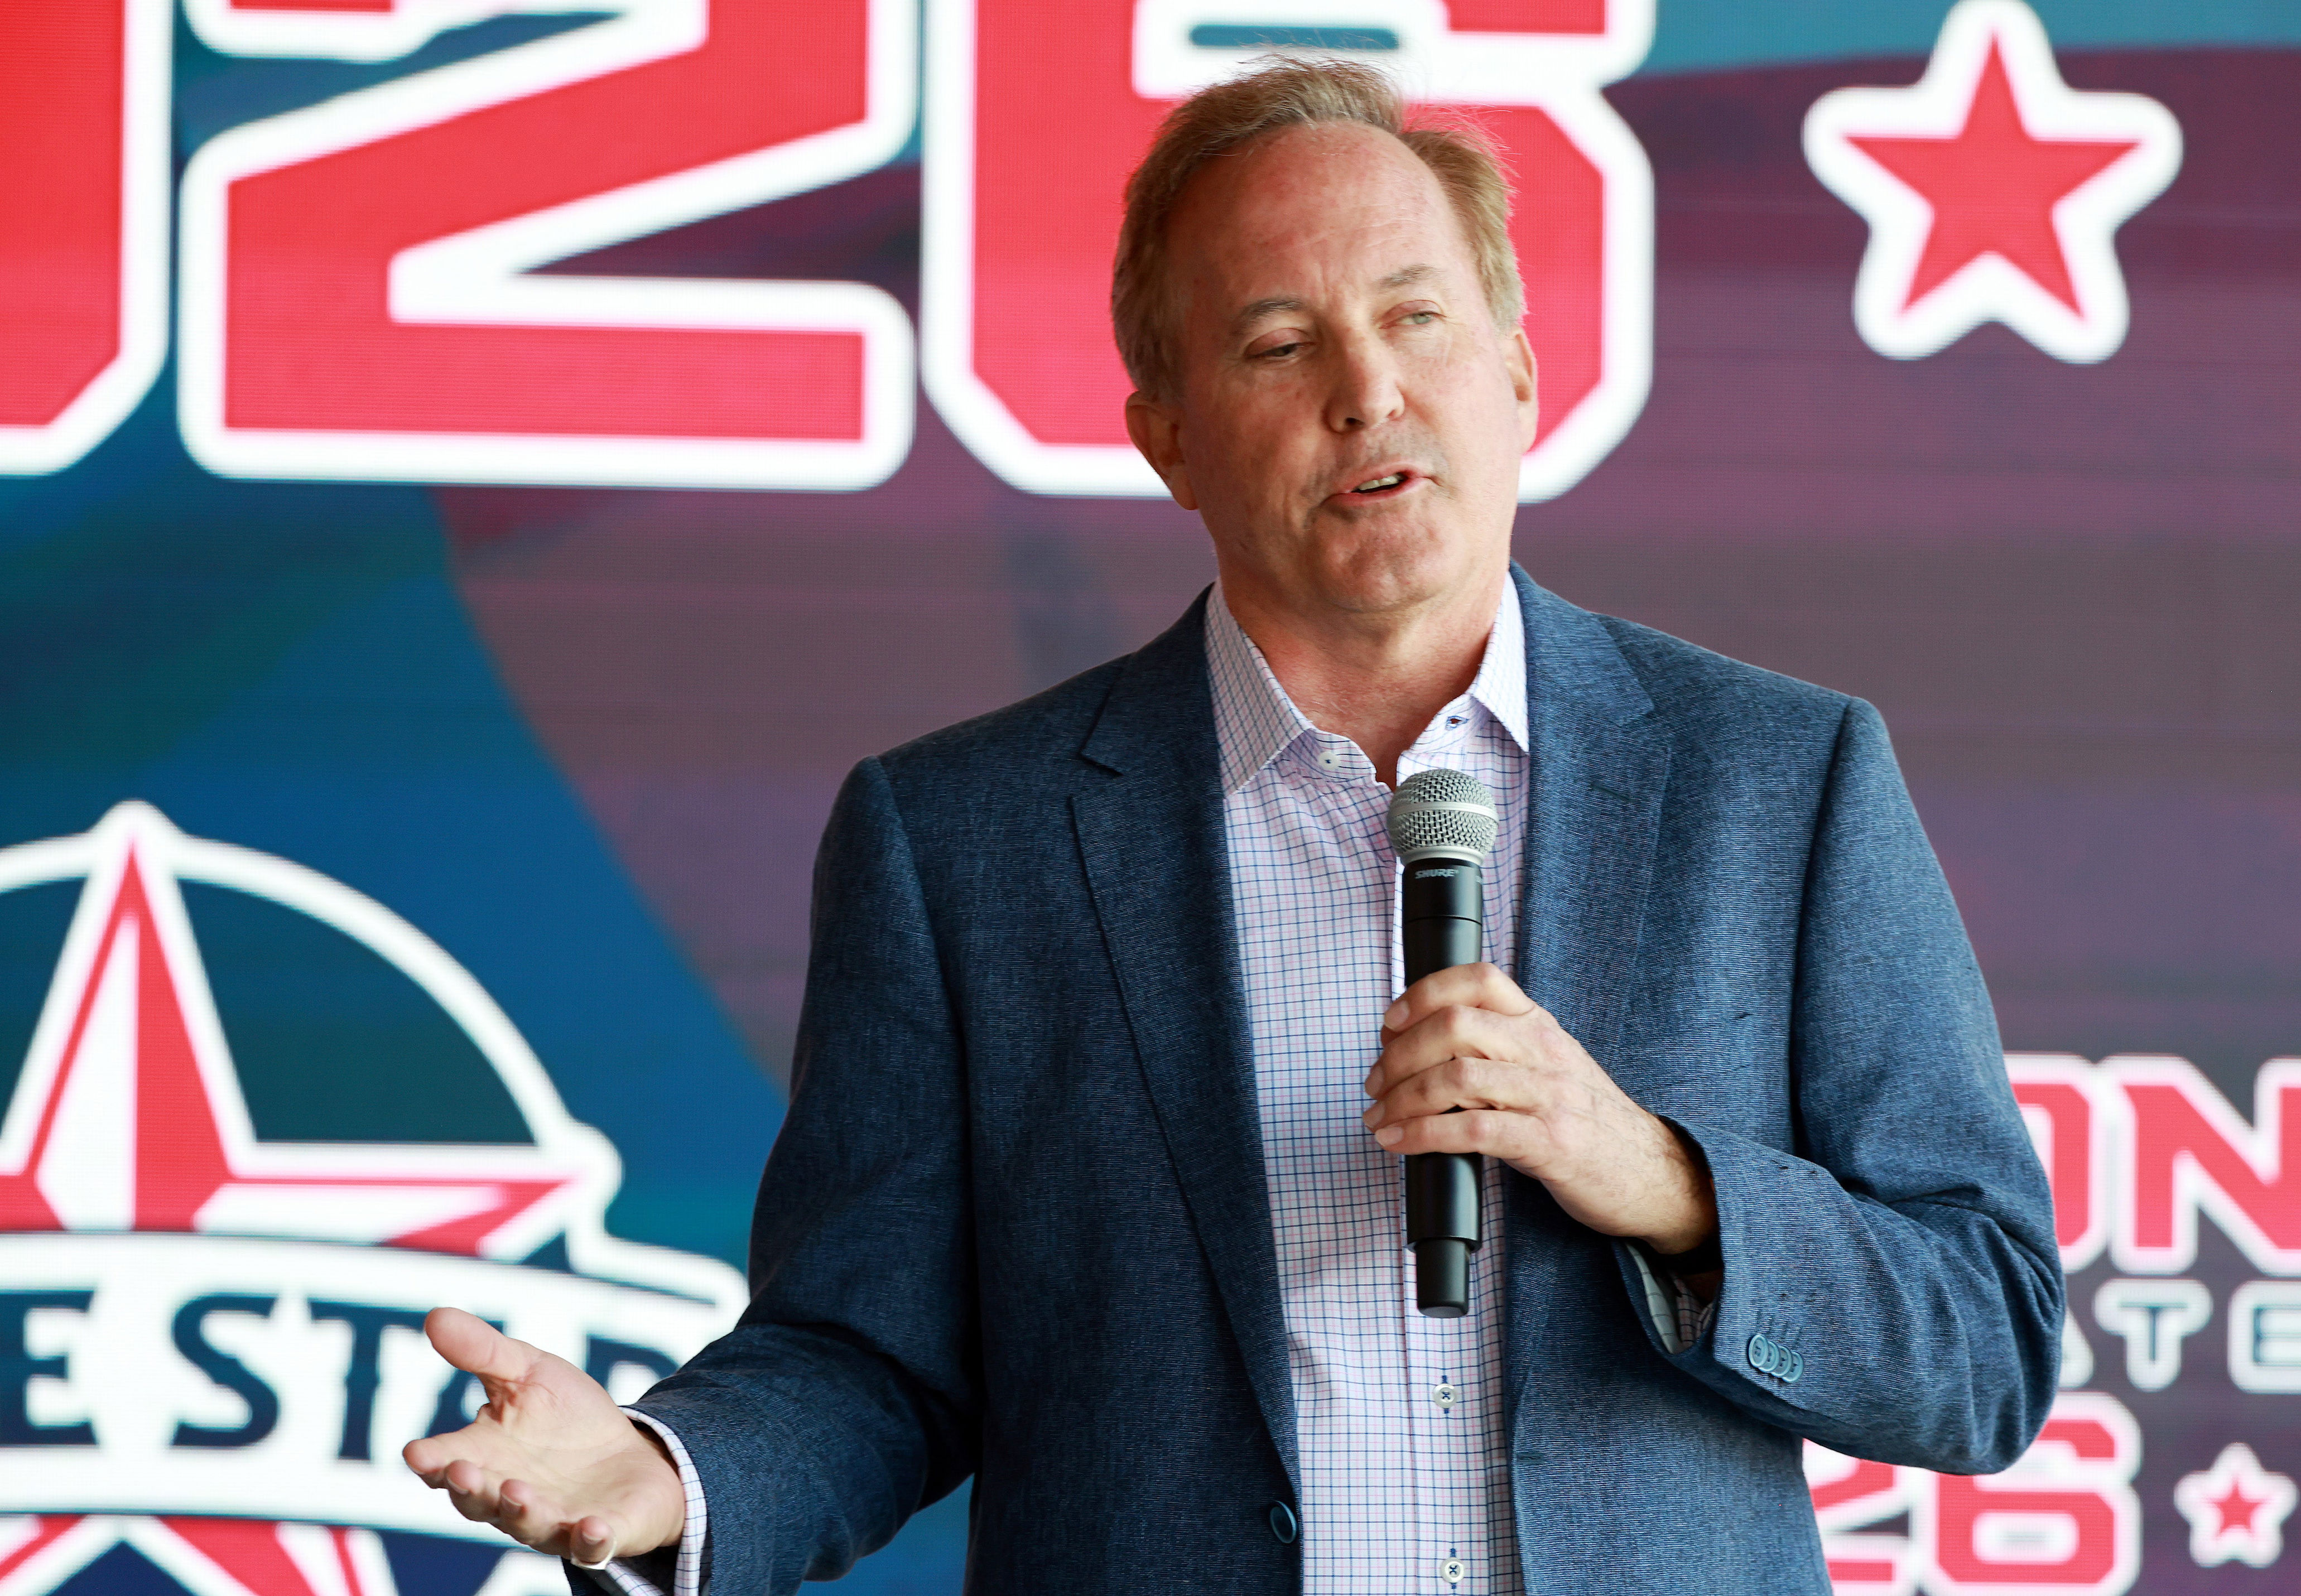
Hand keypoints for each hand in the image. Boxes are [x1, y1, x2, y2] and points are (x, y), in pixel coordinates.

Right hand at [402, 1307, 686, 1565]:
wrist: (633, 1453)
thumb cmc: (567, 1417)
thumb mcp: (528, 1372)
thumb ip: (483, 1353)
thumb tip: (434, 1315)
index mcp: (486, 1458)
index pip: (446, 1463)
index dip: (431, 1460)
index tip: (416, 1451)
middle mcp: (510, 1497)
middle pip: (479, 1501)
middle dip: (469, 1487)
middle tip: (461, 1470)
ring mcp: (555, 1521)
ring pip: (529, 1525)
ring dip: (519, 1511)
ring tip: (516, 1492)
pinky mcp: (601, 1534)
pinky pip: (593, 1545)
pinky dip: (591, 1540)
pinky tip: (593, 1528)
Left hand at [1363, 964, 1718, 1260]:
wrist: (1656, 1175)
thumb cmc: (1591, 1124)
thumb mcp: (1549, 1069)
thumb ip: (1499, 1051)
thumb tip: (1423, 1051)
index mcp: (1540, 1027)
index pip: (1479, 978)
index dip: (1423, 992)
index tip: (1390, 1022)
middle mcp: (1543, 1051)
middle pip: (1454, 1024)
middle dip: (1398, 1053)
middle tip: (1375, 1083)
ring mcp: (1548, 1096)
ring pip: (1456, 1075)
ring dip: (1401, 1097)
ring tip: (1379, 1117)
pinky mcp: (1549, 1143)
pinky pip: (1473, 1130)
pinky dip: (1423, 1134)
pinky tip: (1400, 1143)